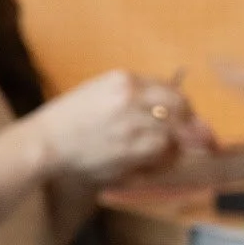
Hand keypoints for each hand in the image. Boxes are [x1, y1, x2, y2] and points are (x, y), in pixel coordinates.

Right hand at [29, 70, 210, 183]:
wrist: (42, 144)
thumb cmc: (68, 122)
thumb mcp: (100, 94)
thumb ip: (135, 96)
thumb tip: (174, 108)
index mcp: (124, 79)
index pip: (171, 89)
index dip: (183, 106)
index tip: (189, 118)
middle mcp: (132, 97)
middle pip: (181, 107)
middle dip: (192, 124)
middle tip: (200, 138)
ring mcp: (133, 123)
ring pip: (175, 133)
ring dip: (175, 146)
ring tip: (164, 154)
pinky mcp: (131, 148)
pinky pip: (162, 154)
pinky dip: (162, 161)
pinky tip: (149, 164)